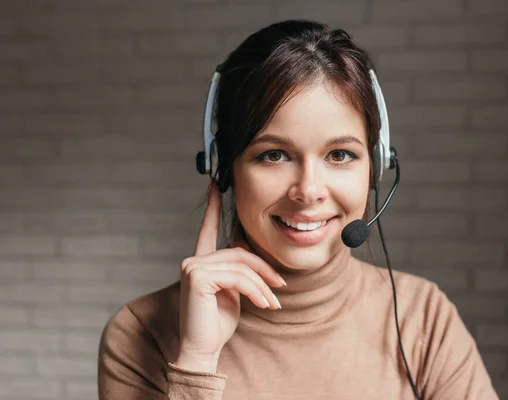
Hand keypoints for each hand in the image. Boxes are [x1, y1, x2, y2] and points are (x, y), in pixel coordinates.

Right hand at [174, 181, 285, 372]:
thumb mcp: (234, 293)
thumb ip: (238, 271)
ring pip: (242, 266)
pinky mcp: (197, 277)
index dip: (213, 208)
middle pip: (240, 253)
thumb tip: (247, 250)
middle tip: (281, 287)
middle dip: (264, 270)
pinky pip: (238, 277)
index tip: (214, 185)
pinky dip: (256, 291)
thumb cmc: (217, 324)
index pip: (208, 230)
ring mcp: (192, 267)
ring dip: (263, 285)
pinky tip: (264, 305)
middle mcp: (193, 261)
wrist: (203, 350)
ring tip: (273, 302)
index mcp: (201, 262)